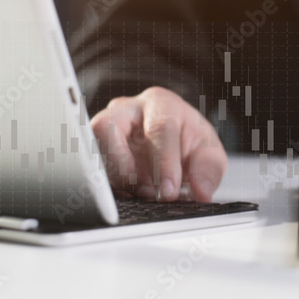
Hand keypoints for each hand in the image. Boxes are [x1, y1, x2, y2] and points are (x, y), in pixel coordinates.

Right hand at [90, 86, 226, 201]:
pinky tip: (126, 195)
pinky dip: (105, 183)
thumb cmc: (189, 143)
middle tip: (146, 191)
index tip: (169, 191)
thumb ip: (208, 170)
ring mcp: (106, 126)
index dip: (164, 162)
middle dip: (125, 165)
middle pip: (109, 126)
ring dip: (112, 175)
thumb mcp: (209, 154)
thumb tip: (201, 191)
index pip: (159, 127)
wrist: (175, 146)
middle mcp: (128, 109)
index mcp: (161, 103)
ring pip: (91, 145)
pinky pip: (89, 164)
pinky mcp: (95, 148)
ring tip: (137, 193)